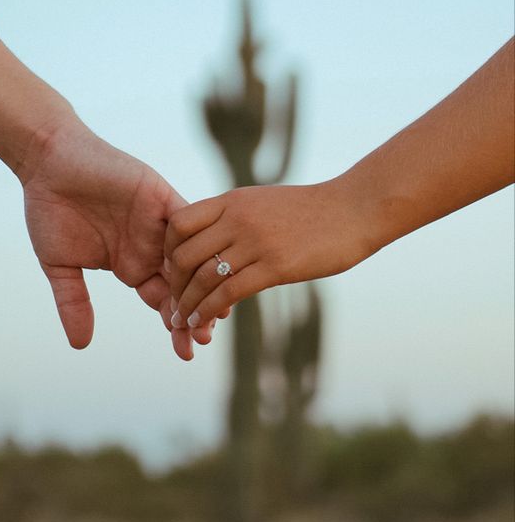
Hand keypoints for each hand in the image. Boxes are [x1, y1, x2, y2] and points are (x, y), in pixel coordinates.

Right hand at [18, 110, 217, 359]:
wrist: (47, 163)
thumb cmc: (50, 209)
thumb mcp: (60, 265)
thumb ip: (73, 302)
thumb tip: (80, 346)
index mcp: (131, 264)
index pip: (163, 300)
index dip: (176, 323)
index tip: (186, 351)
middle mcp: (150, 245)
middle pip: (185, 283)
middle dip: (197, 310)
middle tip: (204, 338)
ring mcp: (157, 221)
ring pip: (193, 255)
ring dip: (204, 280)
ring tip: (215, 309)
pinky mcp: (159, 195)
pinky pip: (187, 219)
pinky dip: (199, 239)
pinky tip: (210, 264)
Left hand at [165, 179, 370, 325]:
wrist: (353, 209)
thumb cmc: (311, 210)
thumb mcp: (263, 202)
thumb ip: (234, 217)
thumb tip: (213, 238)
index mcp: (231, 201)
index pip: (178, 224)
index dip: (167, 251)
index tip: (171, 271)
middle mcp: (237, 218)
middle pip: (184, 254)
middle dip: (173, 285)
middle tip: (173, 304)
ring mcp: (255, 241)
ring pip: (203, 277)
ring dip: (187, 304)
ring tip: (183, 321)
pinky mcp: (276, 265)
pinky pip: (229, 292)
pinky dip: (209, 310)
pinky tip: (204, 321)